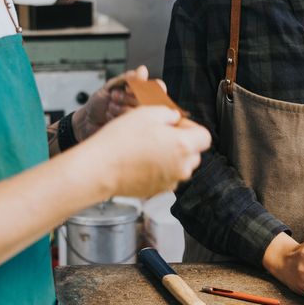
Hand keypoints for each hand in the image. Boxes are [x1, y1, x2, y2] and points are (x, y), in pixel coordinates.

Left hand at [76, 66, 160, 140]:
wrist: (87, 120)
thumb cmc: (100, 102)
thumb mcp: (112, 86)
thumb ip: (128, 78)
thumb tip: (142, 70)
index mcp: (143, 92)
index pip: (158, 87)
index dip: (144, 87)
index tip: (127, 88)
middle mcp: (145, 106)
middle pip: (148, 100)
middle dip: (126, 98)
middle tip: (114, 96)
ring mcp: (140, 120)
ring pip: (140, 112)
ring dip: (121, 108)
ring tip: (110, 107)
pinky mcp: (134, 131)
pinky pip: (132, 124)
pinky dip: (117, 118)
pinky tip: (110, 117)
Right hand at [78, 106, 210, 198]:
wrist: (99, 168)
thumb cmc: (121, 140)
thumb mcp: (147, 113)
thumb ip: (169, 114)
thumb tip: (174, 118)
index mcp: (184, 146)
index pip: (204, 137)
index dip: (190, 128)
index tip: (175, 125)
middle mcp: (182, 167)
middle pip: (194, 153)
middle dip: (181, 142)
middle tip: (158, 134)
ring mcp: (170, 182)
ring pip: (179, 166)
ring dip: (170, 156)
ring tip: (146, 147)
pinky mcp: (157, 191)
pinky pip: (166, 177)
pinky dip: (158, 169)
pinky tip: (140, 160)